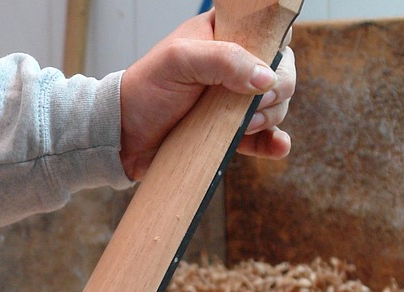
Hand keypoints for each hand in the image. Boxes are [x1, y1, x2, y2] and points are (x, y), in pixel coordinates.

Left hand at [118, 13, 295, 179]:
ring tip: (243, 127)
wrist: (124, 138)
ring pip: (276, 105)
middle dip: (274, 90)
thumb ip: (224, 61)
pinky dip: (275, 143)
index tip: (263, 67)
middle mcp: (234, 67)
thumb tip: (266, 79)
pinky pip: (264, 137)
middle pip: (280, 72)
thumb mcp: (179, 61)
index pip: (268, 32)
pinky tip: (278, 146)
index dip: (275, 49)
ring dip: (270, 117)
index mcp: (224, 36)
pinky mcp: (231, 133)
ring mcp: (234, 102)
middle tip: (252, 104)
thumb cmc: (145, 90)